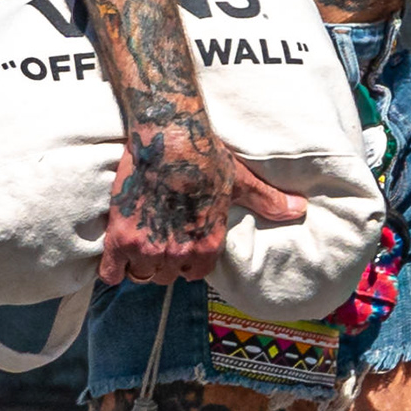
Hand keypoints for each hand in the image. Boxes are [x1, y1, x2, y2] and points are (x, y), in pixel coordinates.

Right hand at [100, 126, 306, 285]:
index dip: (187, 261)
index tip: (179, 246)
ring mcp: (148, 247)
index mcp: (208, 244)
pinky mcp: (120, 238)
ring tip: (138, 244)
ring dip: (139, 264)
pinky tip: (117, 255)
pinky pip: (112, 273)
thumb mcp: (241, 180)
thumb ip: (268, 201)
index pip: (195, 274)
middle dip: (163, 263)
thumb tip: (299, 210)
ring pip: (141, 276)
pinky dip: (113, 267)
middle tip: (158, 241)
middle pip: (165, 277)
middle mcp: (179, 252)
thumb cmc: (205, 154)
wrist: (167, 133)